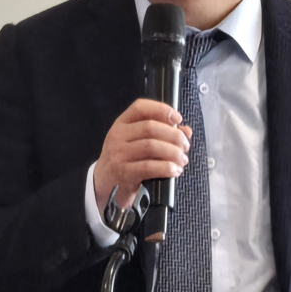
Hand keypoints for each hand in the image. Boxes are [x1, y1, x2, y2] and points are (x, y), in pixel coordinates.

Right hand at [93, 99, 191, 215]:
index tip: (178, 119)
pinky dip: (166, 168)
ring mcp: (119, 154)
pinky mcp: (123, 172)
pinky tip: (174, 170)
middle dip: (174, 136)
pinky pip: (149, 167)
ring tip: (182, 159)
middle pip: (150, 127)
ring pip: (151, 146)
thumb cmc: (126, 159)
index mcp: (122, 124)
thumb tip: (186, 131)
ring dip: (173, 153)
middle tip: (185, 146)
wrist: (104, 184)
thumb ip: (162, 133)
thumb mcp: (137, 142)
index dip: (162, 109)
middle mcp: (118, 136)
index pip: (140, 107)